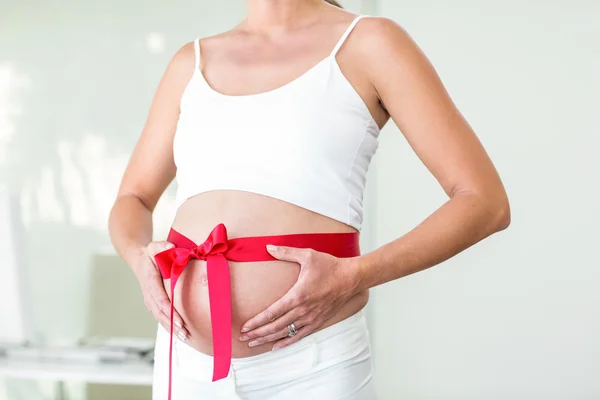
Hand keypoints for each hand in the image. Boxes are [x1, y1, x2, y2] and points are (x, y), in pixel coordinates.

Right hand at [133, 241, 189, 341]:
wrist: (139, 259)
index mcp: (150, 281)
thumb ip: (163, 246)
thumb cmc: (151, 252)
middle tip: (185, 333)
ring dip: (172, 328)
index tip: (179, 320)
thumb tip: (171, 246)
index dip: (170, 311)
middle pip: (161, 313)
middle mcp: (148, 294)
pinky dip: (169, 326)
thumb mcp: (155, 246)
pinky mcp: (153, 303)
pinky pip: (160, 316)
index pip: (160, 299)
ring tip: (185, 337)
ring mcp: (149, 300)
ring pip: (160, 317)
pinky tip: (178, 333)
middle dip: (173, 325)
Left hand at [238, 245, 359, 349]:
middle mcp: (303, 310)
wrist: (350, 278)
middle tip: (243, 338)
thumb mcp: (307, 255)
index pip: (272, 313)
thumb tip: (268, 247)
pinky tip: (276, 346)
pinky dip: (286, 342)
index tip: (244, 327)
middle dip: (257, 333)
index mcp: (297, 295)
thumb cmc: (329, 266)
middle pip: (275, 326)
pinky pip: (299, 336)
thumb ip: (285, 252)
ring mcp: (310, 318)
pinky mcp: (317, 321)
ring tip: (253, 343)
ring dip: (268, 339)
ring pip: (285, 333)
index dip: (257, 321)